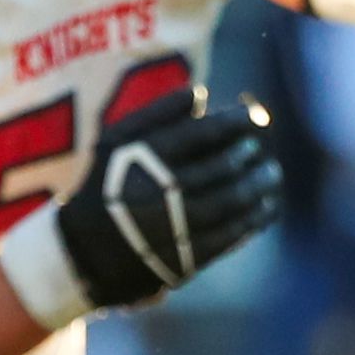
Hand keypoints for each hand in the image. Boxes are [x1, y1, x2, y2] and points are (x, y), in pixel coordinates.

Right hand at [46, 92, 280, 309]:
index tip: (253, 116)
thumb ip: (155, 114)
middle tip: (258, 148)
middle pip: (219, 168)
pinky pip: (227, 236)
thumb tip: (199, 94)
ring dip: (257, 186)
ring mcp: (172, 228)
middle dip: (246, 155)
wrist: (83, 252)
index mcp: (144, 158)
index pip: (201, 133)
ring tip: (271, 175)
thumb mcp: (115, 142)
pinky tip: (265, 207)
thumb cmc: (107, 186)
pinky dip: (252, 220)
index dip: (234, 122)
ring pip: (228, 202)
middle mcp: (159, 192)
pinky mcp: (183, 259)